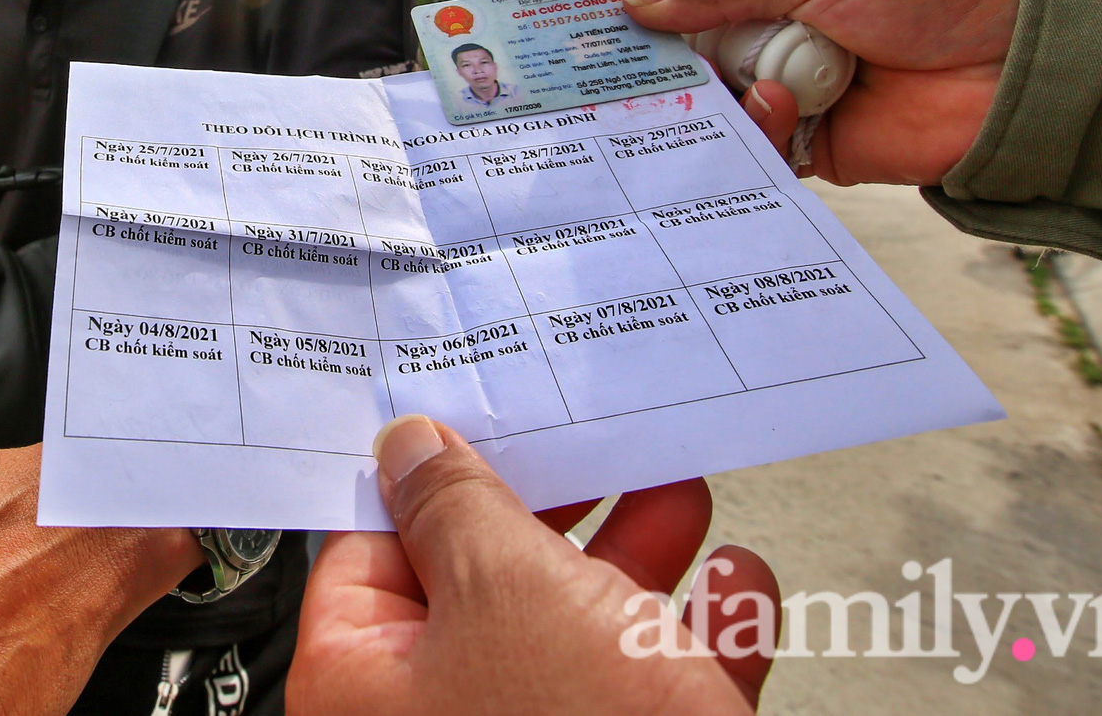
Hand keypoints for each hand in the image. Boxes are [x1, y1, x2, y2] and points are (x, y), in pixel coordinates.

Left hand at [290, 416, 777, 715]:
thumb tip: (410, 445)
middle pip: (485, 585)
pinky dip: (696, 638)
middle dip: (560, 509)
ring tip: (679, 490)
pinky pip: (648, 693)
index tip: (482, 414)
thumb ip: (458, 507)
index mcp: (364, 682)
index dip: (432, 476)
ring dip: (640, 559)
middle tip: (595, 442)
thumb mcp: (509, 591)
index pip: (372, 549)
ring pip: (578, 635)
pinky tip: (738, 589)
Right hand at [620, 0, 1019, 185]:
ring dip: (719, 95)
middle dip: (662, 52)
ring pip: (715, 100)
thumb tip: (637, 0)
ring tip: (753, 84)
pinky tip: (780, 113)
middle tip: (620, 64)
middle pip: (690, 40)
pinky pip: (754, 151)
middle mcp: (777, 29)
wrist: (1021, 65)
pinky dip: (751, 140)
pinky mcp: (811, 145)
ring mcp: (791, 87)